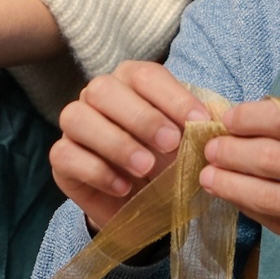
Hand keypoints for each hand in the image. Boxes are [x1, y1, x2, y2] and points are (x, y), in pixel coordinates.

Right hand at [51, 61, 212, 232]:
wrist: (137, 203)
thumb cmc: (164, 162)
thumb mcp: (186, 145)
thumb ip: (197, 130)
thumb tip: (218, 124)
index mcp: (130, 82)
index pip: (145, 75)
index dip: (172, 96)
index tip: (200, 122)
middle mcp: (97, 96)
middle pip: (105, 90)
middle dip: (141, 116)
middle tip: (171, 144)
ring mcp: (74, 126)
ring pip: (77, 117)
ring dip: (116, 142)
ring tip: (145, 167)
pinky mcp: (61, 158)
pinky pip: (66, 154)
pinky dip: (97, 171)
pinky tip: (124, 187)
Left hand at [199, 101, 279, 271]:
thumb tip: (254, 116)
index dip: (252, 120)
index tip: (227, 119)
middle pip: (277, 162)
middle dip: (234, 154)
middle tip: (208, 148)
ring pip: (276, 199)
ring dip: (235, 187)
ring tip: (209, 177)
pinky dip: (259, 213)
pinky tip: (240, 201)